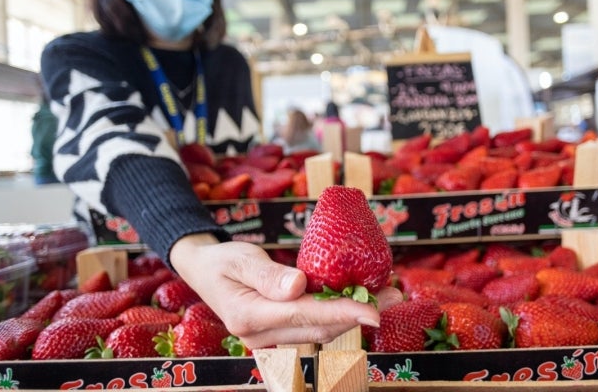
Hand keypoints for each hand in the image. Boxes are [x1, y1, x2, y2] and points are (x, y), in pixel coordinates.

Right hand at [170, 234, 403, 348]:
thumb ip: (268, 274)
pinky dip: (339, 313)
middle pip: (320, 327)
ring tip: (385, 295)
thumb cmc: (221, 261)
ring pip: (321, 329)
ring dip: (354, 314)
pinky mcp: (280, 331)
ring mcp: (271, 337)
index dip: (342, 312)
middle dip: (359, 312)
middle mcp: (261, 335)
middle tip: (394, 294)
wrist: (203, 271)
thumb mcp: (239, 259)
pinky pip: (314, 325)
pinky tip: (360, 298)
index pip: (304, 315)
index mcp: (248, 316)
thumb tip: (300, 286)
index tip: (374, 310)